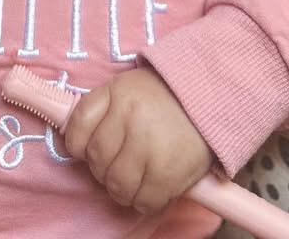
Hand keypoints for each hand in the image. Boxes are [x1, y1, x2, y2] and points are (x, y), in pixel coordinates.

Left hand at [63, 67, 213, 216]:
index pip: (78, 128)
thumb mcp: (128, 88)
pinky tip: (151, 186)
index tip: (87, 148)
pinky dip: (144, 200)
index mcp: (117, 94)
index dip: (77, 144)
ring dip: (121, 187)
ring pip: (116, 185)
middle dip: (103, 167)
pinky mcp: (169, 173)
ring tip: (134, 177)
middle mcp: (130, 119)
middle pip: (97, 160)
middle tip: (119, 162)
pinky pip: (143, 201)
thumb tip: (78, 144)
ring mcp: (150, 147)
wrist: (210, 97)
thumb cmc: (163, 97)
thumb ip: (103, 110)